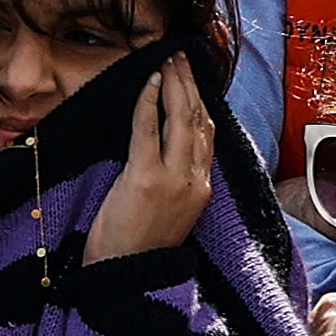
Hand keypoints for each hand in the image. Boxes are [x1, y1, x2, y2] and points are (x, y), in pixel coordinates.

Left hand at [86, 58, 217, 257]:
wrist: (126, 278)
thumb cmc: (139, 246)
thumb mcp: (170, 210)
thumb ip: (175, 179)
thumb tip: (165, 144)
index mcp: (202, 189)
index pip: (208, 135)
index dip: (202, 102)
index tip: (193, 78)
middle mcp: (195, 181)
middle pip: (198, 121)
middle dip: (189, 84)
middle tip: (180, 57)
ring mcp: (173, 180)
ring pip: (180, 120)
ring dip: (174, 85)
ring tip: (167, 61)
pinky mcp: (145, 178)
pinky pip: (147, 129)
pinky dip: (148, 101)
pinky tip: (148, 82)